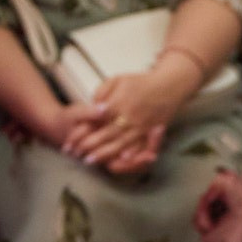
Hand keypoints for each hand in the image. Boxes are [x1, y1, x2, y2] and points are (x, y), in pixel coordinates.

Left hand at [63, 62, 195, 172]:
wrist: (168, 86)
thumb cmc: (140, 82)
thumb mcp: (117, 80)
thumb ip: (102, 92)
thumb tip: (92, 106)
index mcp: (118, 102)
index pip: (97, 119)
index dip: (85, 130)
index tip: (73, 139)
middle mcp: (128, 115)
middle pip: (107, 133)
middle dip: (91, 146)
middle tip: (78, 155)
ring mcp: (140, 125)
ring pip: (120, 142)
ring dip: (105, 153)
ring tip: (92, 161)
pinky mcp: (149, 132)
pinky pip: (138, 145)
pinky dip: (129, 153)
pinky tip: (120, 160)